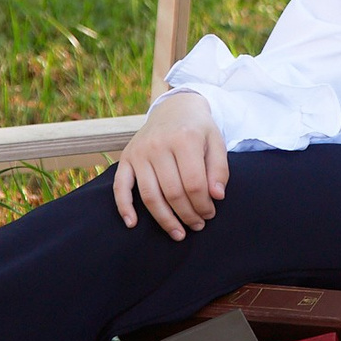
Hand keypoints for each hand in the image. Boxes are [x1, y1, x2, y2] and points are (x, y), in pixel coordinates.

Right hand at [113, 92, 229, 239]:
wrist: (174, 107)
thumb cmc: (198, 129)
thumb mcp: (216, 142)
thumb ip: (219, 169)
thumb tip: (217, 196)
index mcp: (184, 139)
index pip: (194, 183)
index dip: (204, 205)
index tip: (210, 214)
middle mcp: (158, 145)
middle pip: (173, 193)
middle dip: (188, 215)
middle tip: (198, 225)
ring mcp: (139, 152)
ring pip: (150, 196)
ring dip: (164, 220)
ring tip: (178, 233)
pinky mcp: (126, 157)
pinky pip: (120, 186)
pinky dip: (124, 207)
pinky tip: (133, 224)